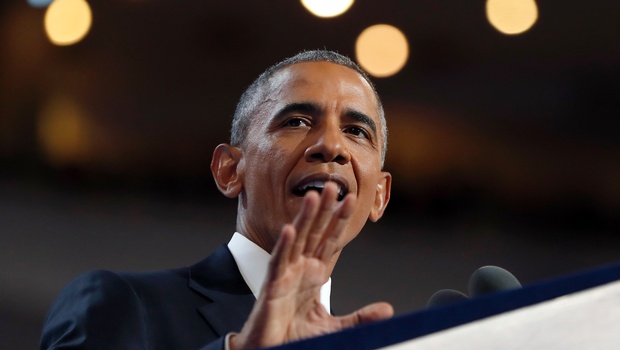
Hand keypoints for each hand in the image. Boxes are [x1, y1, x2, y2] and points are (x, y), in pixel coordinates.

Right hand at [230, 182, 393, 348]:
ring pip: (296, 240)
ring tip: (313, 196)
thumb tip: (387, 309)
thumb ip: (361, 318)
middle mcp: (300, 270)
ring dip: (304, 218)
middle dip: (324, 209)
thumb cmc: (296, 337)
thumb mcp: (334, 327)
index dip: (339, 221)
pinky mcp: (271, 287)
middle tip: (333, 184)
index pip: (330, 241)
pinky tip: (289, 229)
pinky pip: (278, 264)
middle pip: (314, 233)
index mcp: (315, 275)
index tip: (351, 200)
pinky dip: (283, 246)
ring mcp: (285, 276)